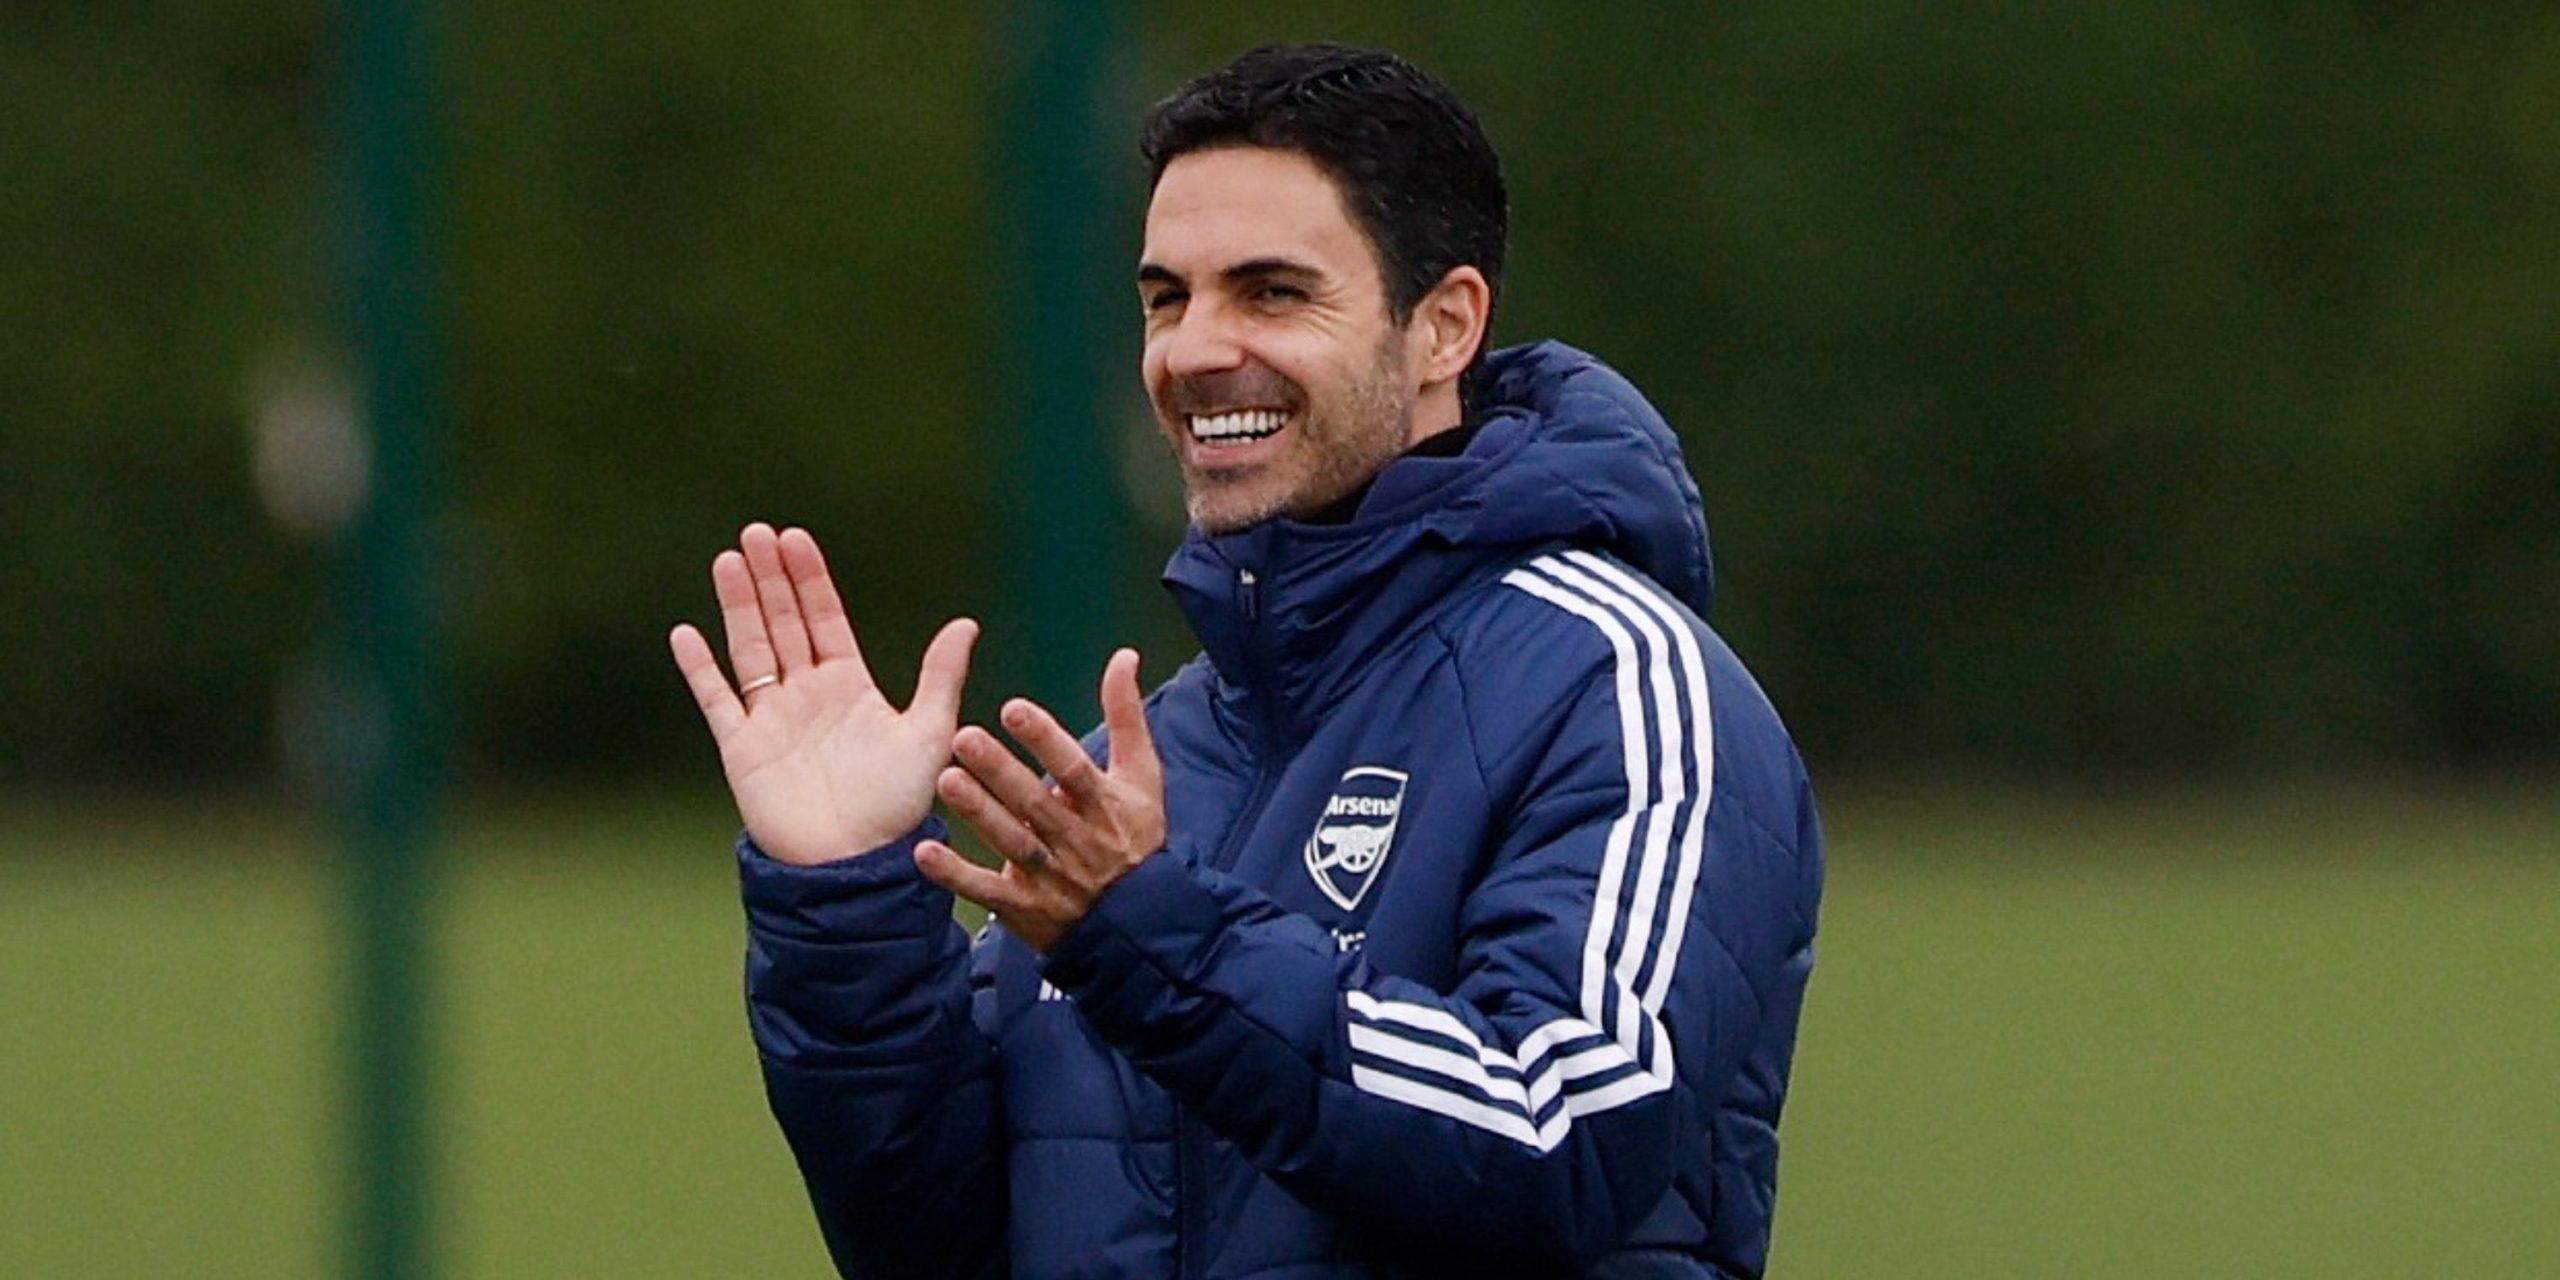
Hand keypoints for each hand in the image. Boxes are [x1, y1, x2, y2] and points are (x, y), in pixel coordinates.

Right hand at [669, 522, 977, 864]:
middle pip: (783, 623)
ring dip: (738, 605)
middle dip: (770, 578)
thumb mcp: (929, 733)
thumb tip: (967, 622)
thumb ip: (940, 676)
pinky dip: (700, 668)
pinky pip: (717, 700)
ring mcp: (771, 718)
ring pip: (750, 649)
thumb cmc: (898, 806)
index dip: (810, 579)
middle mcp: (806, 695)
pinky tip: (686, 633)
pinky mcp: (742, 748)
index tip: (796, 538)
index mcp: (848, 685)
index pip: (824, 618)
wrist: (855, 862)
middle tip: (756, 532)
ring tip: (727, 560)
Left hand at [917, 648, 1164, 951]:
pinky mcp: (1025, 907)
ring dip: (978, 812)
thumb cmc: (1136, 836)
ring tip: (946, 779)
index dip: (1046, 739)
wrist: (1140, 921)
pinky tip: (926, 852)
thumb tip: (1124, 656)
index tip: (1014, 709)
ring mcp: (1051, 876)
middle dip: (1000, 771)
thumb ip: (1125, 715)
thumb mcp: (1141, 775)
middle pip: (1036, 803)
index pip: (1074, 769)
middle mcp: (1077, 839)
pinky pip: (988, 891)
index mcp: (1104, 804)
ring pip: (1011, 842)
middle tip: (963, 737)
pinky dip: (956, 874)